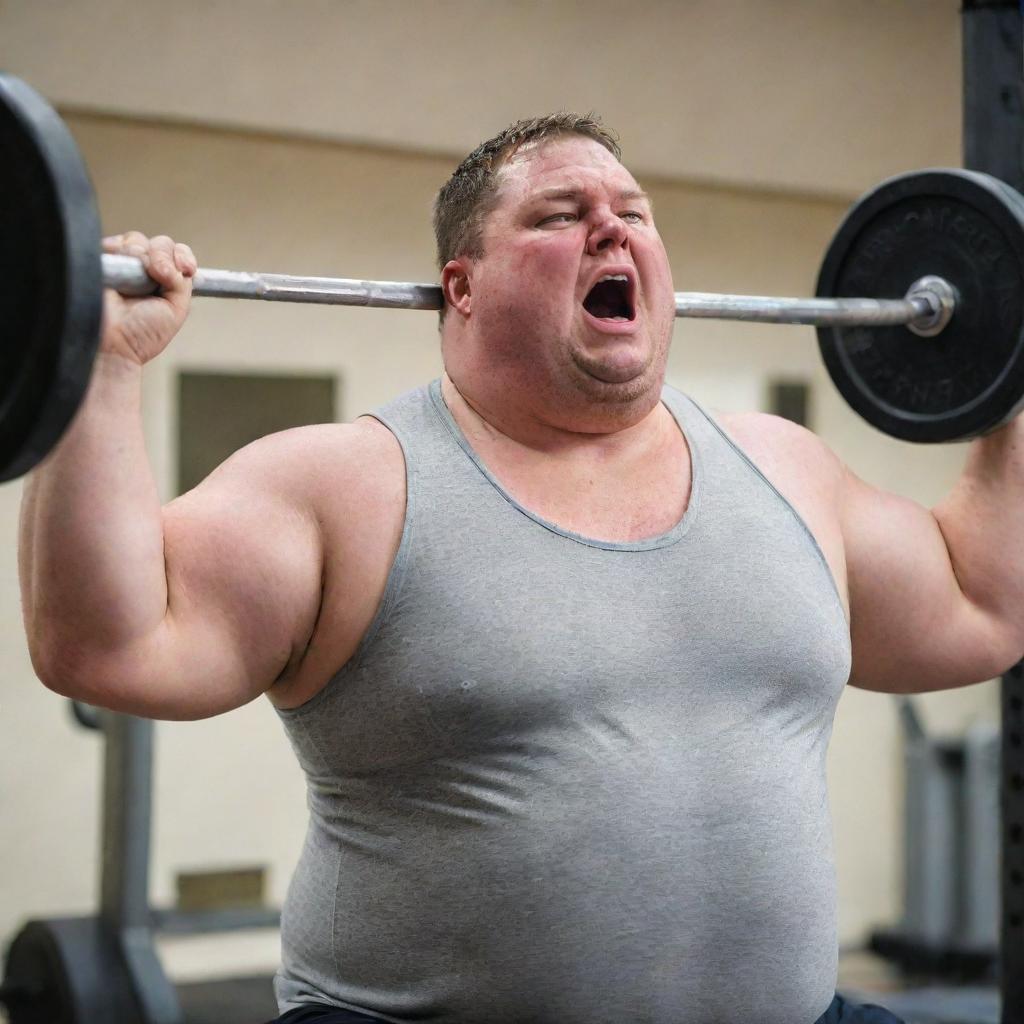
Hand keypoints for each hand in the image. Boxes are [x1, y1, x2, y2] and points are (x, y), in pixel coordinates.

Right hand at [100, 232, 197, 365]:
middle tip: (160, 275)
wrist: (112, 346)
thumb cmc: (142, 334)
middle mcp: (143, 270)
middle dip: (164, 256)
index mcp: (164, 281)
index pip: (178, 253)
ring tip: (134, 283)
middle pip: (161, 243)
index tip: (186, 270)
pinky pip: (114, 242)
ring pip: (138, 240)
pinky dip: (121, 251)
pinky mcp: (100, 259)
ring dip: (142, 256)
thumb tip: (174, 263)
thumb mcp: (177, 309)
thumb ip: (183, 282)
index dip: (184, 256)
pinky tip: (120, 272)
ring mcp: (121, 264)